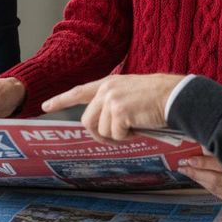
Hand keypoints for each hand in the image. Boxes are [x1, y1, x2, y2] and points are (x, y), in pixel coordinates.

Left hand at [42, 74, 183, 141]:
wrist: (176, 96)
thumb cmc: (159, 98)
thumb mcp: (131, 94)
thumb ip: (114, 103)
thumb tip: (104, 125)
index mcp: (109, 83)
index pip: (80, 91)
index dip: (61, 99)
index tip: (45, 105)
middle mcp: (107, 89)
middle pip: (88, 121)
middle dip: (100, 134)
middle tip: (119, 137)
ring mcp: (111, 99)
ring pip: (101, 131)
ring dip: (117, 136)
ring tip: (134, 127)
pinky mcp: (119, 111)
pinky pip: (115, 135)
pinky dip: (127, 137)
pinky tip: (139, 127)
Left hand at [177, 153, 221, 205]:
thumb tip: (201, 144)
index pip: (220, 165)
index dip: (203, 162)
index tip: (189, 159)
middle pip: (215, 178)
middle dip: (196, 172)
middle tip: (182, 165)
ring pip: (214, 187)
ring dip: (198, 179)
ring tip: (186, 170)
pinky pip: (218, 193)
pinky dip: (206, 185)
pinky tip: (198, 178)